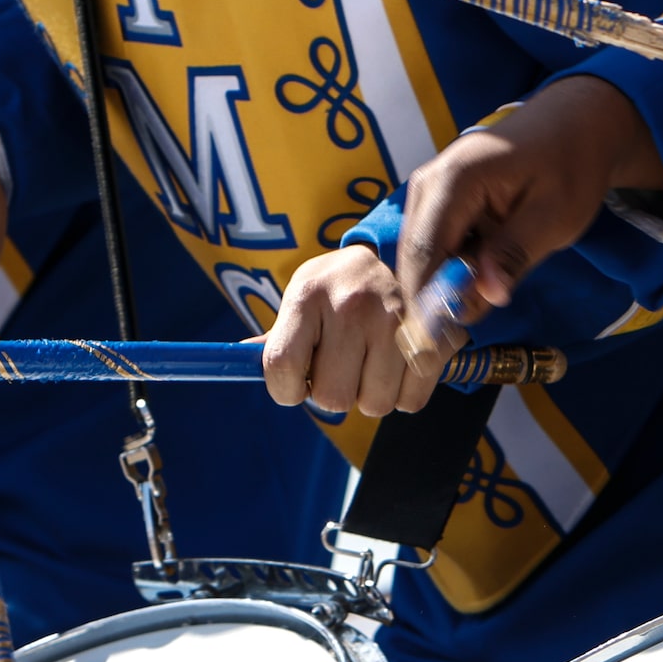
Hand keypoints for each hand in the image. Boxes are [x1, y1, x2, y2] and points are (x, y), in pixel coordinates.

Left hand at [263, 244, 440, 416]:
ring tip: (369, 362)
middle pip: (332, 397)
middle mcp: (351, 304)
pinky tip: (397, 366)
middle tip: (340, 367)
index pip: (281, 367)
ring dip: (369, 395)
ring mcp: (396, 318)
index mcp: (307, 294)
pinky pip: (411, 401)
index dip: (284, 390)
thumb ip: (273, 339)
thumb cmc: (333, 293)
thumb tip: (230, 360)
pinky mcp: (433, 335)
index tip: (294, 384)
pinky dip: (403, 395)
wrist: (393, 256)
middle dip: (332, 392)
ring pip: (374, 405)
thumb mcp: (300, 302)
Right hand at [396, 75, 662, 327]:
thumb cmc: (569, 166)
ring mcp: (429, 189)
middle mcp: (430, 182)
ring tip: (468, 318)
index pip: (424, 251)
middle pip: (414, 256)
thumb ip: (515, 254)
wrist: (573, 126)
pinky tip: (472, 289)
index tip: (430, 349)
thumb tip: (485, 296)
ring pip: (420, 254)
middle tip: (447, 349)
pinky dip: (447, 272)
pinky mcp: (438, 201)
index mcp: (455, 180)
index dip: (424, 302)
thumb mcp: (555, 216)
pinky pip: (433, 245)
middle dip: (428, 303)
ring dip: (439, 289)